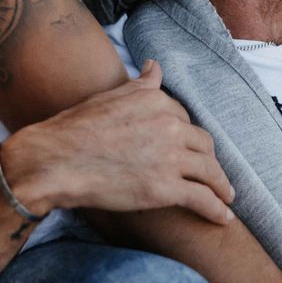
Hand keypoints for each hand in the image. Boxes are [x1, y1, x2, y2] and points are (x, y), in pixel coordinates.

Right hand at [5, 60, 234, 223]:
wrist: (55, 161)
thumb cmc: (76, 129)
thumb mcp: (112, 96)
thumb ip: (141, 84)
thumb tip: (155, 66)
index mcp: (158, 102)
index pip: (185, 119)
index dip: (187, 136)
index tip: (189, 148)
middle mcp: (170, 126)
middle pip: (203, 144)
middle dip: (208, 159)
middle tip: (212, 173)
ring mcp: (170, 157)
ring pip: (209, 171)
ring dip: (221, 185)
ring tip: (226, 196)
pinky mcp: (166, 188)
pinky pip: (202, 198)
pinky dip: (216, 209)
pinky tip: (223, 217)